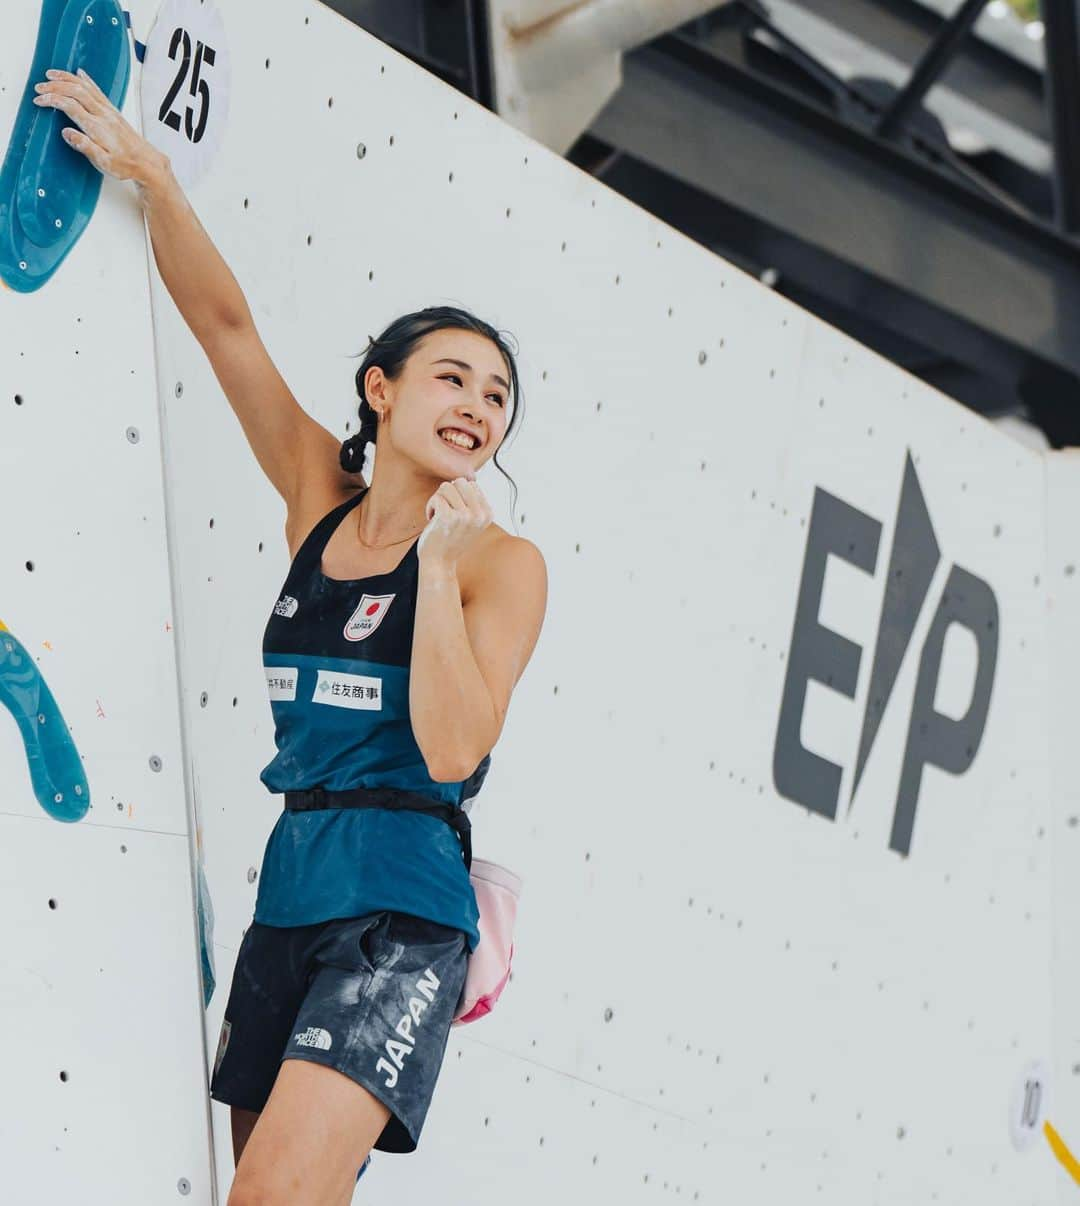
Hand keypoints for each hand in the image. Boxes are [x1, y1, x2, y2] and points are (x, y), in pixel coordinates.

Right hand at [32, 68, 164, 185]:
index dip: (53, 100)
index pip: (70, 106)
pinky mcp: (114, 111)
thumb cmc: (126, 165)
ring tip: (51, 74)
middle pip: (76, 91)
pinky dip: (85, 80)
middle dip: (55, 86)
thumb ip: (85, 146)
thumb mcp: (104, 162)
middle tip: (39, 87)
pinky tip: (79, 74)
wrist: (147, 163)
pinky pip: (97, 90)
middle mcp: (103, 115)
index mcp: (97, 127)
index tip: (39, 100)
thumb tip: (66, 132)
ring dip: (66, 78)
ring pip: (85, 87)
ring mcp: (109, 111)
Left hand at [417, 476, 492, 569]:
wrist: (439, 563)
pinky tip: (432, 520)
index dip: (459, 495)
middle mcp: (479, 515)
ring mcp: (465, 516)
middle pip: (460, 482)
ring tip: (438, 516)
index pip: (472, 484)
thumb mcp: (470, 521)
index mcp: (487, 514)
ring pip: (446, 487)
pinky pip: (436, 497)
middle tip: (444, 510)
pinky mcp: (449, 517)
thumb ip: (472, 501)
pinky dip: (430, 507)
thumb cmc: (450, 540)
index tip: (455, 512)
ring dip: (438, 500)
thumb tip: (469, 476)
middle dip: (448, 493)